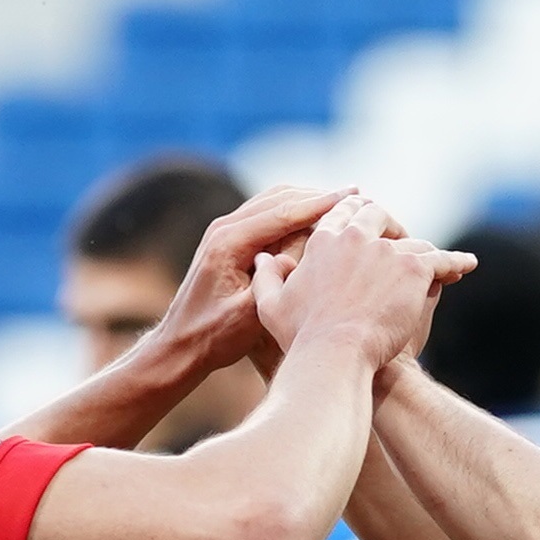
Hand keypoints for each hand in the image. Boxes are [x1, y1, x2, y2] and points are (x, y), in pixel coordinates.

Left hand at [140, 184, 351, 377]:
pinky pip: (268, 215)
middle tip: (359, 195)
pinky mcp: (230, 240)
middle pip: (281, 198)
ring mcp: (225, 232)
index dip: (322, 203)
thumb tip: (307, 251)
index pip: (284, 212)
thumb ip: (277, 282)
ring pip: (275, 202)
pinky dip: (295, 212)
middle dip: (320, 195)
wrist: (180, 345)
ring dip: (309, 200)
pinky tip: (319, 222)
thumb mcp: (250, 315)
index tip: (355, 196)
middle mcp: (225, 228)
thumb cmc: (214, 337)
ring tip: (346, 203)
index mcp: (229, 243)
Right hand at [253, 196, 475, 372]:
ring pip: (412, 240)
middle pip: (378, 215)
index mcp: (323, 240)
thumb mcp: (272, 307)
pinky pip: (441, 259)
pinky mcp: (414, 268)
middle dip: (389, 223)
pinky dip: (455, 262)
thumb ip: (266, 277)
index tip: (364, 214)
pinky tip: (467, 265)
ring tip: (434, 262)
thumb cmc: (301, 339)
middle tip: (399, 236)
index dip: (354, 211)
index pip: (342, 212)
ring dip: (421, 249)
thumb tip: (262, 257)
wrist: (335, 357)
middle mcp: (356, 236)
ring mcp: (388, 250)